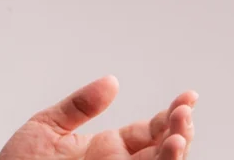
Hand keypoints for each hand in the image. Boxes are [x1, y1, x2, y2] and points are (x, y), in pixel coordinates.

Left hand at [0, 76, 196, 159]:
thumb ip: (78, 107)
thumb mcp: (45, 128)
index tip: (189, 96)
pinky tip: (167, 155)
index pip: (150, 131)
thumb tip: (111, 81)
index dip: (171, 114)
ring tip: (180, 136)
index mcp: (106, 148)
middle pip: (163, 150)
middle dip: (180, 130)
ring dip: (175, 154)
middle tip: (185, 111)